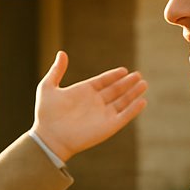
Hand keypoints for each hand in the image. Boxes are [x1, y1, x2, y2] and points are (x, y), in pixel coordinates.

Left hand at [31, 51, 146, 161]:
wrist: (49, 137)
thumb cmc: (46, 114)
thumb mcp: (48, 87)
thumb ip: (57, 70)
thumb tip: (62, 53)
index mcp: (83, 92)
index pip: (103, 81)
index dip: (113, 76)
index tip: (124, 70)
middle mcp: (95, 102)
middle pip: (115, 90)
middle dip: (127, 83)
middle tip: (138, 75)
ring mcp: (102, 114)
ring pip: (122, 101)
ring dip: (133, 93)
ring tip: (143, 83)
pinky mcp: (108, 126)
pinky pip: (124, 116)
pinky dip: (134, 109)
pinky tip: (142, 101)